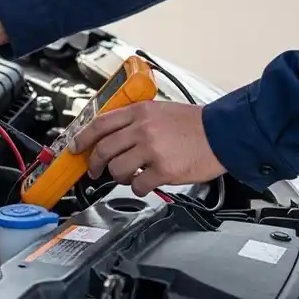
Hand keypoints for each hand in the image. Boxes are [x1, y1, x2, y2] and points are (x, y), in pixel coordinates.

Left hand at [69, 101, 224, 196]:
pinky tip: (147, 184)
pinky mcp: (164, 170)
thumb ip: (135, 121)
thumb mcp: (159, 111)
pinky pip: (138, 185)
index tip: (76, 147)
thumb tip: (111, 136)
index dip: (83, 138)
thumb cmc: (193, 124)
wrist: (222, 133)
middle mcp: (142, 129)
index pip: (100, 124)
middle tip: (95, 171)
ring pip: (117, 170)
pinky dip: (139, 188)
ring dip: (120, 177)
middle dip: (95, 164)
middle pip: (103, 149)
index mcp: (139, 112)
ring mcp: (152, 150)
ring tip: (132, 175)